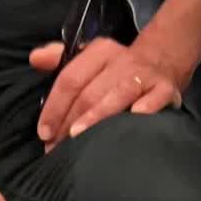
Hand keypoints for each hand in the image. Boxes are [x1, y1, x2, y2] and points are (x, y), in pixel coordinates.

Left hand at [32, 37, 183, 149]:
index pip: (70, 78)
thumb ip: (59, 60)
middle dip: (69, 122)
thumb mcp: (89, 58)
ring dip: (97, 116)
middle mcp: (122, 61)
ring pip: (118, 95)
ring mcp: (145, 76)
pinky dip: (146, 108)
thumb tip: (34, 59)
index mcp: (100, 52)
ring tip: (80, 137)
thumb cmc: (116, 68)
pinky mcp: (166, 89)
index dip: (54, 107)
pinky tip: (135, 118)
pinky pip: (156, 98)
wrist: (162, 60)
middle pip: (90, 92)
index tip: (44, 133)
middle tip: (56, 149)